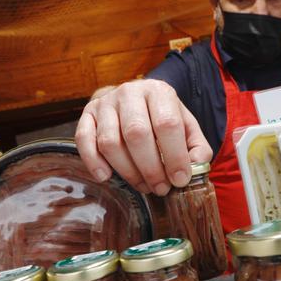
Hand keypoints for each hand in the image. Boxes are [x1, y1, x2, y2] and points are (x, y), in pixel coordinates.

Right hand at [75, 79, 212, 195]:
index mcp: (159, 91)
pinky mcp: (87, 114)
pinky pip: (84, 140)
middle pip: (136, 133)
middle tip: (160, 188)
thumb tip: (195, 168)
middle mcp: (130, 92)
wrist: (134, 101)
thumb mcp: (186, 127)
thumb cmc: (162, 118)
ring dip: (127, 171)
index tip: (179, 180)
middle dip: (150, 168)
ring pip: (110, 141)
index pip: (167, 124)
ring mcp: (105, 103)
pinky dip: (94, 162)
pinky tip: (107, 177)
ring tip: (142, 185)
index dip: (175, 156)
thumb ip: (196, 147)